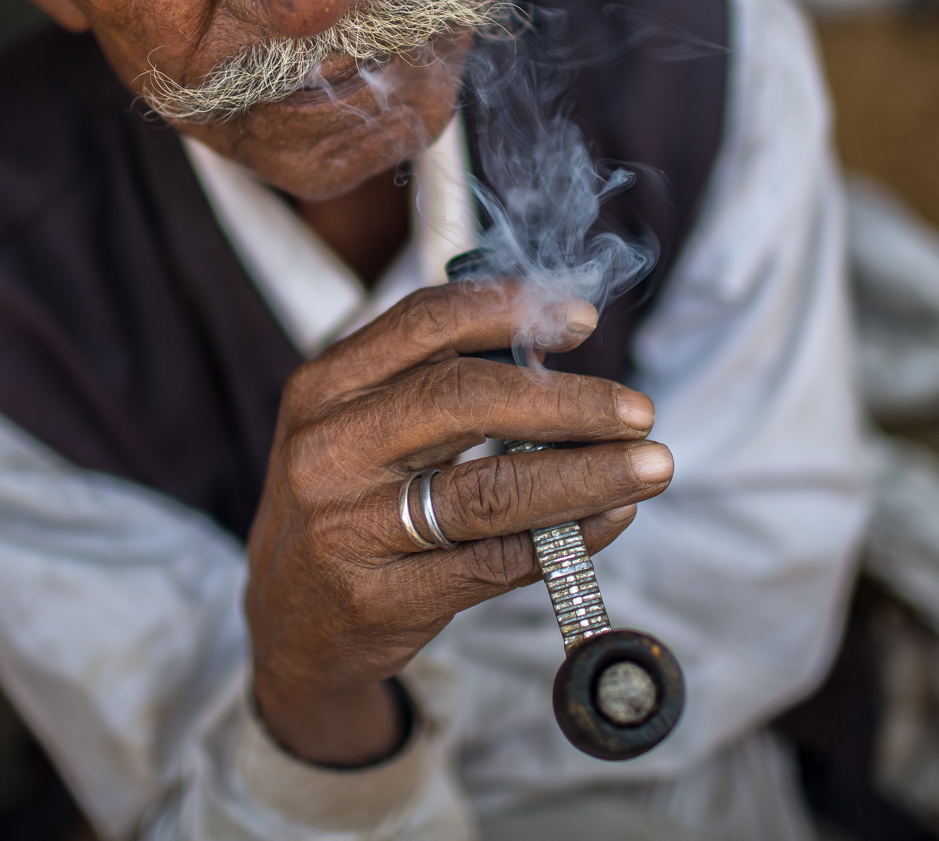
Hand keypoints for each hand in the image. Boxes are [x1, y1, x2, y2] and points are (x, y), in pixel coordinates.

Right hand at [243, 280, 674, 765]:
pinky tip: (610, 520)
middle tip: (637, 410)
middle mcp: (328, 450)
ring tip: (650, 465)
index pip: (426, 325)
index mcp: (324, 388)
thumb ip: (434, 383)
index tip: (582, 320)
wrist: (288, 626)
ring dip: (587, 473)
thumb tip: (554, 350)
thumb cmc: (346, 505)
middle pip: (465, 399)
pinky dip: (566, 537)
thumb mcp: (356, 427)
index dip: (512, 312)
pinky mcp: (381, 596)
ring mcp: (350, 527)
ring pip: (490, 488)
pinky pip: (495, 560)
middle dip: (568, 402)